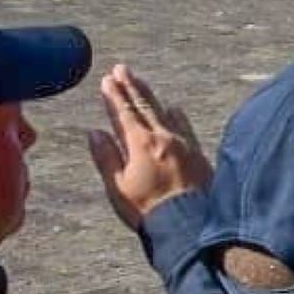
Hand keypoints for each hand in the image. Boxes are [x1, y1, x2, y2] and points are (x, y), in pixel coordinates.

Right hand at [89, 65, 210, 228]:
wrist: (191, 225)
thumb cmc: (148, 211)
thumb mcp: (118, 187)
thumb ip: (106, 157)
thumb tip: (94, 132)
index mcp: (140, 144)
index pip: (123, 113)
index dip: (114, 95)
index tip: (107, 80)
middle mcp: (164, 137)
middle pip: (145, 105)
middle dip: (131, 86)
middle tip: (121, 69)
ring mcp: (184, 143)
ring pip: (165, 111)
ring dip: (151, 95)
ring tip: (140, 81)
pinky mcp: (199, 154)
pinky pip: (185, 126)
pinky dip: (175, 114)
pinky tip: (173, 108)